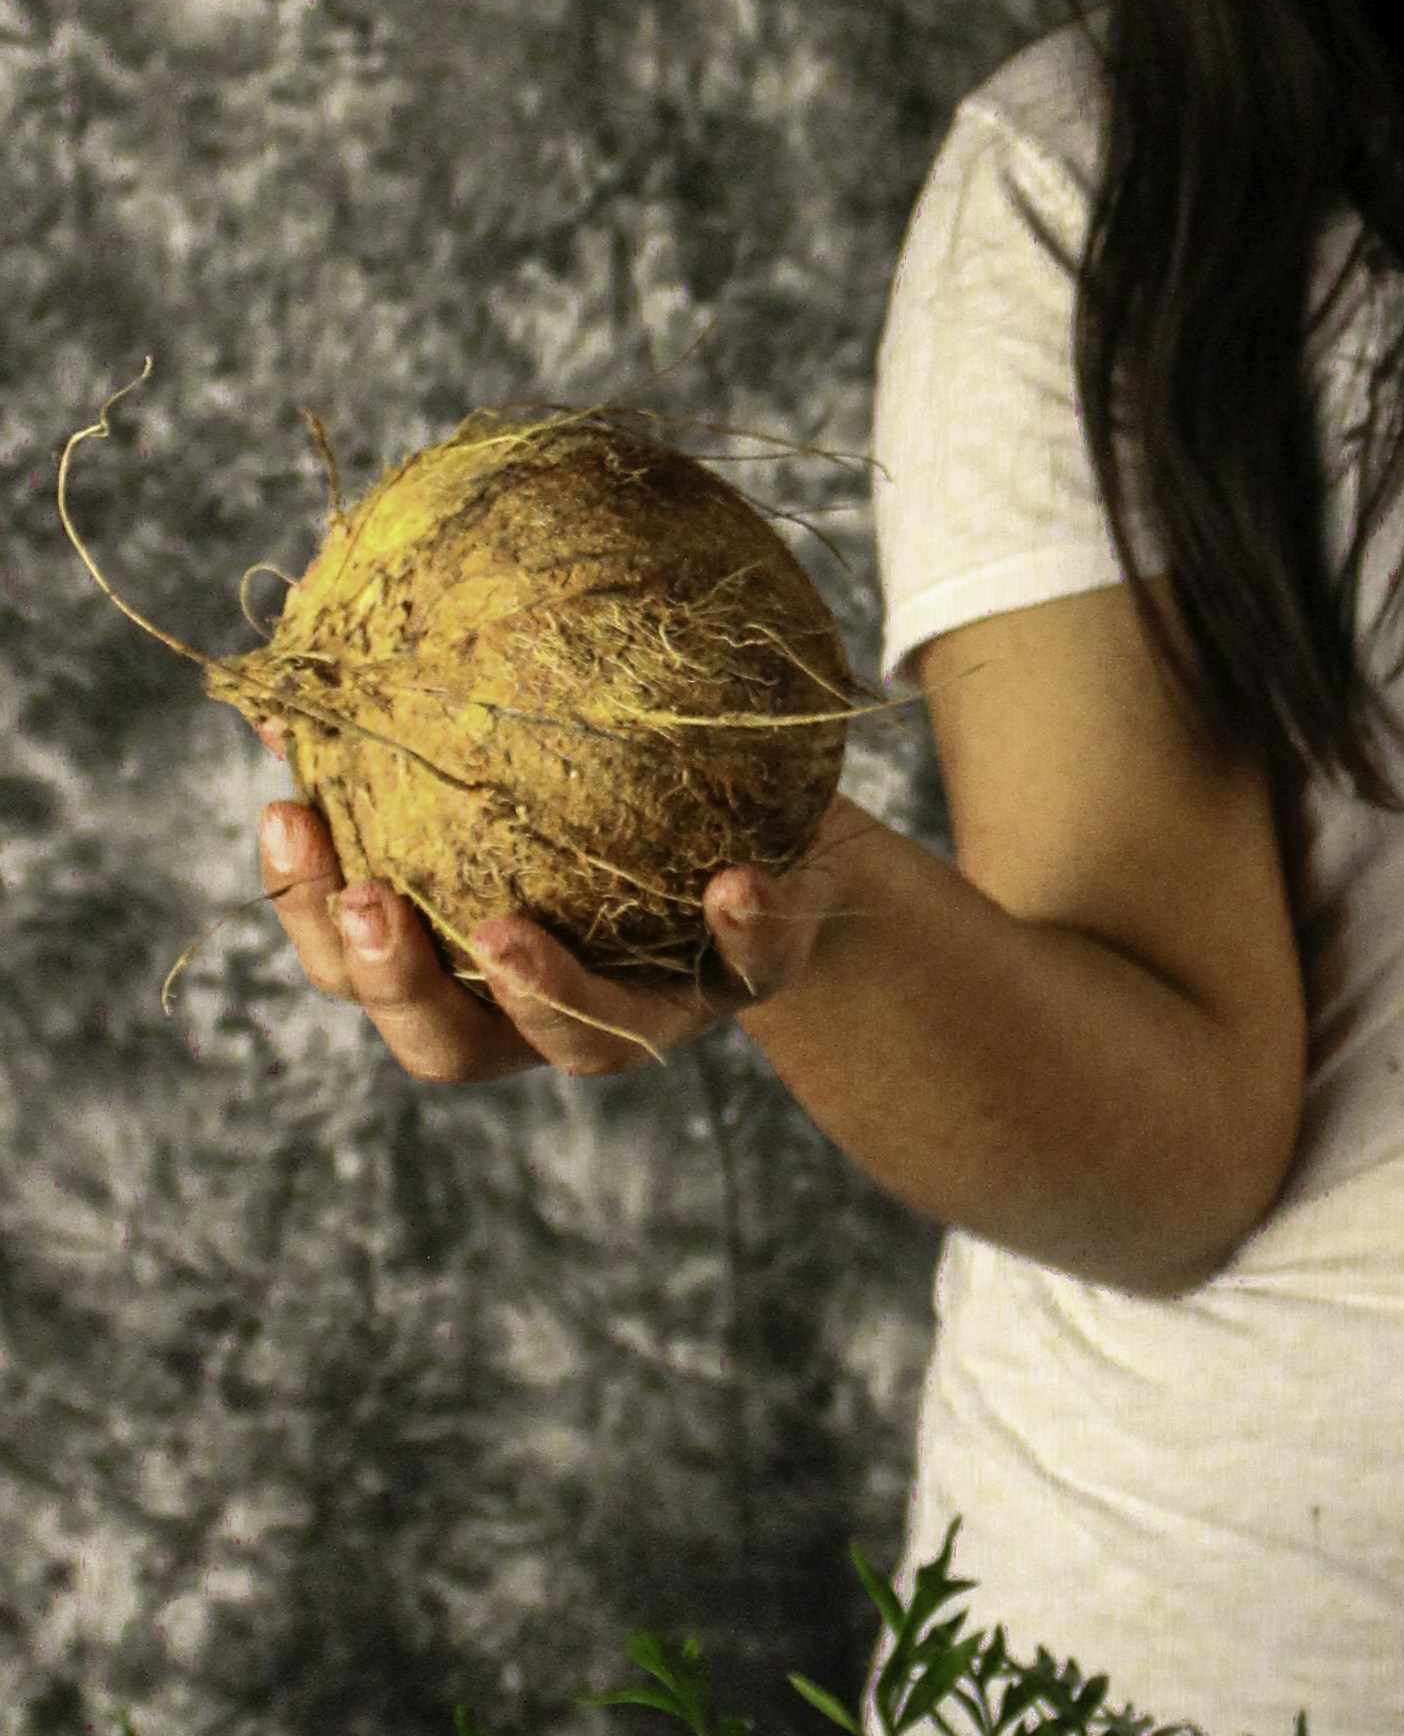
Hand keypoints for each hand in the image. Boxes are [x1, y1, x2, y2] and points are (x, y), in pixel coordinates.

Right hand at [254, 780, 856, 1084]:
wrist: (791, 837)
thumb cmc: (621, 794)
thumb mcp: (513, 759)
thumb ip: (405, 741)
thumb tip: (280, 690)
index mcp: (469, 962)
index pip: (358, 965)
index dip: (310, 910)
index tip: (287, 816)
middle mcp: (551, 1008)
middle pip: (449, 1045)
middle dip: (398, 985)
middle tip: (371, 905)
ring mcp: (656, 1005)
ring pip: (589, 1043)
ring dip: (542, 996)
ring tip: (504, 933)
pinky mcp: (756, 972)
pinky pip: (753, 964)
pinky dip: (744, 930)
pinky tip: (731, 885)